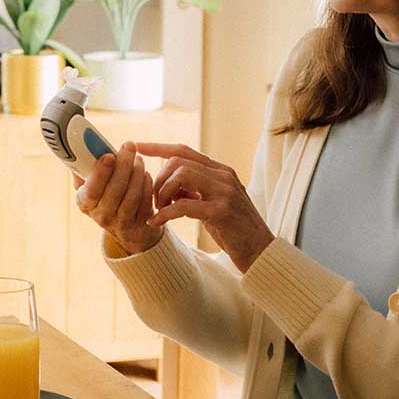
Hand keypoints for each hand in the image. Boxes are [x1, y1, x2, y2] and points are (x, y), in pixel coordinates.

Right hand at [74, 142, 163, 254]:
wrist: (124, 226)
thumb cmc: (103, 196)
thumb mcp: (89, 186)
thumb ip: (84, 169)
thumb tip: (79, 146)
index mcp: (85, 203)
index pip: (91, 190)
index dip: (100, 173)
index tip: (109, 156)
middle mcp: (101, 215)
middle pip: (115, 190)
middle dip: (124, 165)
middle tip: (129, 146)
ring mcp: (121, 222)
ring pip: (132, 195)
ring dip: (137, 173)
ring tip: (138, 158)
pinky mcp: (139, 223)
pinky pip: (145, 201)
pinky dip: (147, 185)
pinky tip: (146, 174)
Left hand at [135, 143, 274, 272]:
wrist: (260, 252)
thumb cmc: (234, 230)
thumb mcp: (214, 203)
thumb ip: (196, 190)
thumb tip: (170, 184)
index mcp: (221, 171)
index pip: (184, 150)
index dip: (158, 147)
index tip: (137, 146)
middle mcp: (224, 176)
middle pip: (178, 161)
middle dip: (159, 180)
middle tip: (156, 202)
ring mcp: (225, 192)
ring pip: (181, 175)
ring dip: (163, 194)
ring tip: (161, 210)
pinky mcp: (222, 211)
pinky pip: (183, 205)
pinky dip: (165, 213)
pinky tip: (157, 222)